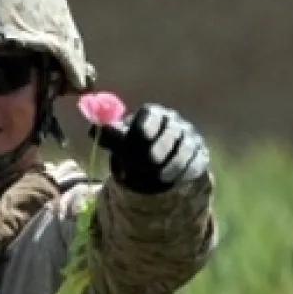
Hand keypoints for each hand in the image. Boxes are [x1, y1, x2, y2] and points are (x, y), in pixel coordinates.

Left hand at [88, 103, 209, 194]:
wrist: (155, 163)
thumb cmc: (134, 147)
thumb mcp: (119, 142)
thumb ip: (108, 136)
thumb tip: (94, 130)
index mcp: (151, 115)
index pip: (151, 114)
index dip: (147, 123)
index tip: (142, 135)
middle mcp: (173, 123)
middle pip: (171, 131)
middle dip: (160, 147)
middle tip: (150, 161)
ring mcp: (188, 138)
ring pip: (185, 148)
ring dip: (172, 163)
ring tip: (160, 176)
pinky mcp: (198, 155)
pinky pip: (195, 162)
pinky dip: (184, 171)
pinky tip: (173, 179)